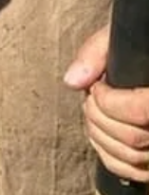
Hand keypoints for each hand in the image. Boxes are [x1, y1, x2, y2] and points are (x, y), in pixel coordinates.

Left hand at [65, 25, 148, 183]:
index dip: (108, 100)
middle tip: (91, 96)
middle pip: (132, 137)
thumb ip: (96, 53)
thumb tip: (72, 80)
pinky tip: (100, 132)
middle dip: (98, 115)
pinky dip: (108, 155)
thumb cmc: (138, 48)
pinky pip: (133, 172)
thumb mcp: (120, 39)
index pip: (140, 111)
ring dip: (99, 134)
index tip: (97, 87)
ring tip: (94, 111)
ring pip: (131, 158)